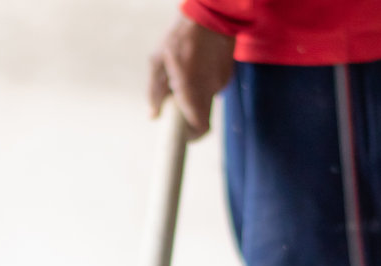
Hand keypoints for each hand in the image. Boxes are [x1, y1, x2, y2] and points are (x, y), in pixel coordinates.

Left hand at [148, 17, 235, 138]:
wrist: (212, 14)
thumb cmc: (180, 36)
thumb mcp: (157, 61)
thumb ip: (154, 92)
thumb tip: (153, 115)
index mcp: (190, 89)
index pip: (199, 128)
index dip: (190, 136)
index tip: (180, 134)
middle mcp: (209, 90)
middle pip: (201, 118)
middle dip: (188, 116)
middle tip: (175, 104)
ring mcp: (220, 83)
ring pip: (205, 102)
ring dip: (194, 98)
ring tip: (184, 76)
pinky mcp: (226, 76)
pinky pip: (212, 89)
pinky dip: (202, 86)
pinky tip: (196, 67)